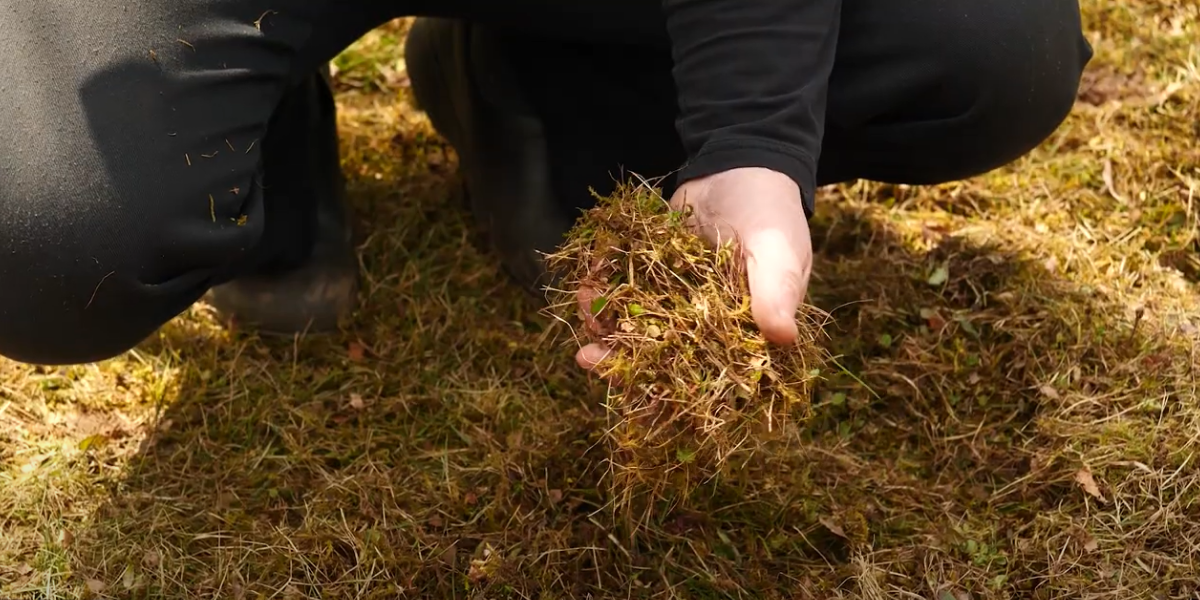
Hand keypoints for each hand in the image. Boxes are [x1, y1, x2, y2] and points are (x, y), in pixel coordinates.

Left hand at [575, 167, 813, 370]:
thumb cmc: (770, 212)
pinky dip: (603, 293)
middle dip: (623, 362)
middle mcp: (707, 328)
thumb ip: (775, 291)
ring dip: (605, 326)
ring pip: (636, 330)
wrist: (741, 166)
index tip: (639, 391)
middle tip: (588, 359)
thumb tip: (783, 337)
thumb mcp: (777, 249)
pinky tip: (587, 285)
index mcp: (744, 334)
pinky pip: (623, 294)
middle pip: (662, 360)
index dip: (674, 392)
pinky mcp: (653, 279)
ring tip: (585, 309)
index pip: (709, 377)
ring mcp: (676, 304)